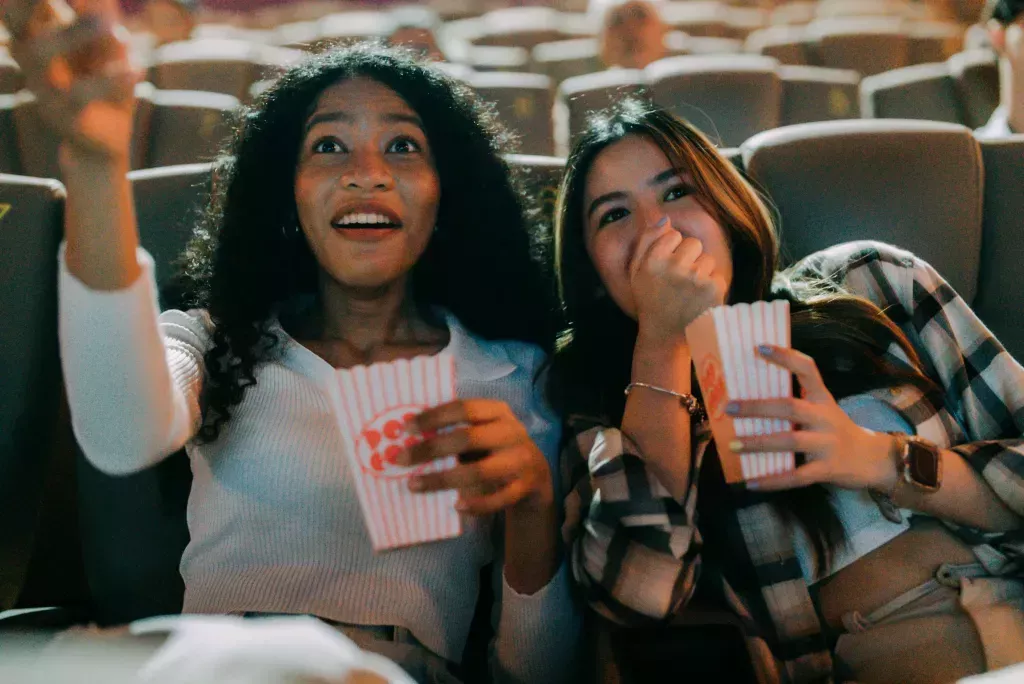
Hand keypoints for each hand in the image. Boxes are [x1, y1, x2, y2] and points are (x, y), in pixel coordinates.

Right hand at [3, 0, 137, 160]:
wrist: (107, 136)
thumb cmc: (106, 78)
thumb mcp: (109, 44)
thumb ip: (102, 15)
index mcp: (40, 32)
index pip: (24, 5)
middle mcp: (32, 55)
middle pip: (16, 21)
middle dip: (26, 1)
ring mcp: (42, 85)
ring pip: (39, 52)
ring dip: (73, 33)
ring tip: (111, 27)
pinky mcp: (61, 114)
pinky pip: (78, 95)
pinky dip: (109, 80)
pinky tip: (135, 68)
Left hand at [397, 399, 553, 515]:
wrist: (535, 473)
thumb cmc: (494, 448)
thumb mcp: (482, 431)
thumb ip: (455, 431)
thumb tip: (407, 438)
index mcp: (498, 412)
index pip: (464, 408)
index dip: (434, 417)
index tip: (406, 428)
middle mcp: (512, 432)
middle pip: (467, 438)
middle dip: (430, 449)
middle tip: (400, 459)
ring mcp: (520, 460)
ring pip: (479, 472)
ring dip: (443, 480)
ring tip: (414, 485)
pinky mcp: (524, 487)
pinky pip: (497, 499)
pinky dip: (475, 505)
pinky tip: (455, 506)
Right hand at [629, 218, 725, 344]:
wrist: (665, 335)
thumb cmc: (650, 299)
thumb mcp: (637, 271)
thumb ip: (647, 241)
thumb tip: (665, 219)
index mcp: (652, 260)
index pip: (672, 234)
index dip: (671, 250)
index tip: (666, 269)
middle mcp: (673, 266)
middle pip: (693, 243)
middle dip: (689, 258)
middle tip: (679, 281)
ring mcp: (695, 278)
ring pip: (707, 259)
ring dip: (701, 272)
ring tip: (689, 292)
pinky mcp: (712, 289)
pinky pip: (717, 275)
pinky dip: (711, 287)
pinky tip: (699, 300)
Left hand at [725, 344, 898, 492]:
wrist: (874, 460)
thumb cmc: (836, 431)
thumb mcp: (823, 410)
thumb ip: (796, 403)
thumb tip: (746, 400)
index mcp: (822, 398)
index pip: (807, 369)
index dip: (785, 357)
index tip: (759, 347)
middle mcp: (825, 417)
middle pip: (790, 407)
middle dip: (757, 407)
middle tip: (729, 407)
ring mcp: (827, 444)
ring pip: (789, 441)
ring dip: (758, 443)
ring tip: (732, 445)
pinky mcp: (827, 469)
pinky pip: (795, 477)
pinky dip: (771, 480)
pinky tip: (750, 483)